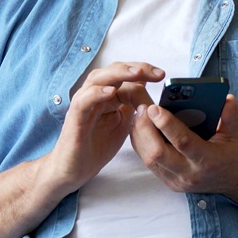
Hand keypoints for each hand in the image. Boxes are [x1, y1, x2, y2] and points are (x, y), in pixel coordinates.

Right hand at [38, 62, 161, 194]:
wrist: (75, 168)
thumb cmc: (97, 146)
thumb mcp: (125, 123)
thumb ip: (134, 105)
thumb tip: (151, 90)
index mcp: (107, 94)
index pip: (125, 73)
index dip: (144, 70)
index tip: (162, 75)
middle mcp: (94, 94)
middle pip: (113, 70)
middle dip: (136, 68)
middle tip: (157, 73)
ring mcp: (83, 104)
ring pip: (98, 79)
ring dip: (118, 74)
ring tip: (136, 73)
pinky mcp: (75, 117)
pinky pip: (84, 101)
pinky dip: (96, 94)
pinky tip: (111, 92)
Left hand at [131, 93, 237, 194]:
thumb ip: (232, 115)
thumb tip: (226, 98)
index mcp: (208, 161)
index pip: (183, 143)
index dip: (167, 125)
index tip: (154, 107)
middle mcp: (190, 174)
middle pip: (158, 154)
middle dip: (145, 129)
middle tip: (142, 107)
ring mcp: (178, 180)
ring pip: (149, 159)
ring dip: (140, 135)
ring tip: (139, 113)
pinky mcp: (170, 182)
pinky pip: (149, 163)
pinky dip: (141, 144)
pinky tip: (140, 127)